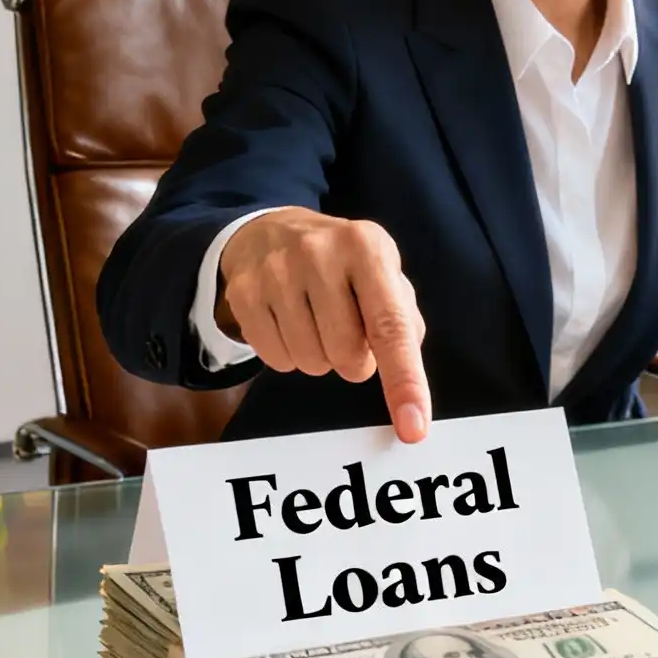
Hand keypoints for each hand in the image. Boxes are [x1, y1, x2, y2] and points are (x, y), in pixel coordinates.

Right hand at [215, 208, 431, 440]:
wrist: (273, 230)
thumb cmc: (343, 265)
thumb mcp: (383, 276)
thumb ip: (403, 325)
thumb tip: (408, 385)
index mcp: (368, 248)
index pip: (391, 327)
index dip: (404, 381)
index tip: (413, 427)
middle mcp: (320, 253)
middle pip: (348, 356)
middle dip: (354, 360)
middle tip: (347, 330)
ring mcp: (276, 271)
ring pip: (310, 362)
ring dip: (321, 358)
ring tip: (316, 322)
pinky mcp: (244, 292)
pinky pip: (276, 360)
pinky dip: (289, 355)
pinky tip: (289, 324)